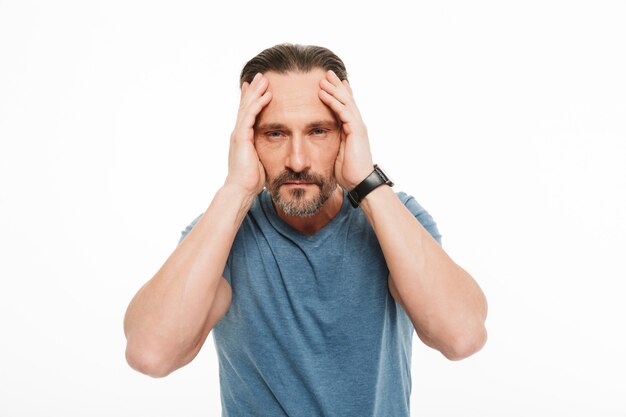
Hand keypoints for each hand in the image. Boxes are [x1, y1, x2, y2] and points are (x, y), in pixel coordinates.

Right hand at [224, 73, 271, 196]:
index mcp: (243, 137)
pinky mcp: (241, 138)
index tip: (259, 88)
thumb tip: (275, 150)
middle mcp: (238, 133)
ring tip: (264, 79)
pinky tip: (266, 95)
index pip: (247, 113)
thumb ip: (265, 151)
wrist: (241, 190)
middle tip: (261, 76)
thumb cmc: (252, 180)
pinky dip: (258, 104)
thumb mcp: (261, 160)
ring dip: (256, 92)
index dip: (252, 99)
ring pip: (247, 107)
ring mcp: (238, 134)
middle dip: (253, 90)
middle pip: (246, 105)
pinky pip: (250, 116)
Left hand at [318, 70, 373, 190]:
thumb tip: (323, 140)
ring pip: (345, 102)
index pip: (346, 107)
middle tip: (327, 73)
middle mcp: (357, 125)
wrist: (360, 183)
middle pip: (347, 100)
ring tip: (323, 79)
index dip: (340, 94)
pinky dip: (333, 101)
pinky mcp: (356, 131)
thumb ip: (334, 143)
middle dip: (337, 86)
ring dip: (334, 90)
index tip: (331, 84)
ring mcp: (358, 127)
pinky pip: (343, 112)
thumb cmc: (349, 173)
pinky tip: (324, 94)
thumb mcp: (338, 154)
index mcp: (353, 130)